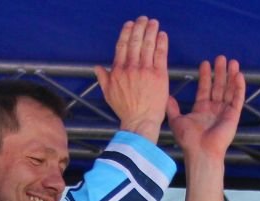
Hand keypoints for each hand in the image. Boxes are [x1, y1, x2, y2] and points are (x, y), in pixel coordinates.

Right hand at [94, 17, 168, 142]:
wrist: (140, 122)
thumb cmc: (125, 111)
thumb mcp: (109, 95)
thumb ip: (103, 79)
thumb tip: (97, 68)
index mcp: (118, 71)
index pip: (122, 47)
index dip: (126, 33)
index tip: (129, 25)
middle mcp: (131, 68)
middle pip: (135, 42)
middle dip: (139, 27)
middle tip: (143, 19)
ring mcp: (145, 70)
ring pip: (147, 45)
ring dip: (151, 31)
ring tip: (153, 23)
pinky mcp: (159, 75)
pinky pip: (160, 54)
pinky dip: (161, 42)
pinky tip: (162, 35)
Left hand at [167, 55, 244, 159]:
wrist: (201, 151)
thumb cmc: (189, 140)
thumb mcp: (177, 121)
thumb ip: (173, 109)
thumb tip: (167, 98)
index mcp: (201, 109)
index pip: (204, 88)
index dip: (205, 76)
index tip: (205, 63)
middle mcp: (213, 109)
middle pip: (218, 86)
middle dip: (219, 72)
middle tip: (220, 58)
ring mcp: (224, 112)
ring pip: (229, 89)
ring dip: (230, 75)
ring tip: (231, 62)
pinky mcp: (233, 115)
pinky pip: (238, 99)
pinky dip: (239, 87)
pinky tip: (239, 75)